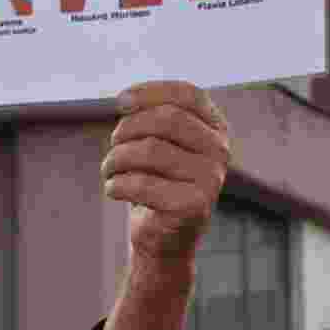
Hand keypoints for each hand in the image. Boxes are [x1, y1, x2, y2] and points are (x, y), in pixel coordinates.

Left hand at [102, 81, 229, 262]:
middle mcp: (219, 151)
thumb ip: (147, 117)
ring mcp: (211, 180)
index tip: (120, 102)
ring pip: (150, 150)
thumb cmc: (155, 181)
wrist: (163, 238)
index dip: (151, 92)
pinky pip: (142, 184)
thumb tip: (125, 101)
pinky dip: (117, 184)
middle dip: (128, 128)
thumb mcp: (155, 142)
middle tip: (113, 145)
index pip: (187, 95)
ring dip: (116, 158)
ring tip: (109, 169)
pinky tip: (113, 189)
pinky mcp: (194, 207)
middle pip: (167, 119)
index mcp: (214, 129)